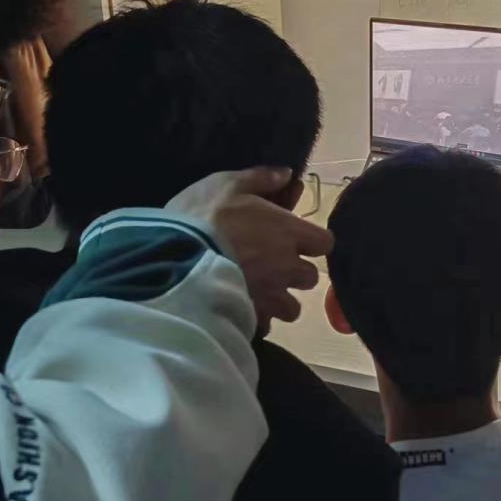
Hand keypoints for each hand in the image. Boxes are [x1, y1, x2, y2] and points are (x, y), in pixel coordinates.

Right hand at [167, 168, 333, 327]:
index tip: (296, 237)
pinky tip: (243, 310)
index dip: (313, 240)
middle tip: (273, 265)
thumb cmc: (204, 214)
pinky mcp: (251, 318)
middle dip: (296, 272)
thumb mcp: (227, 183)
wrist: (175, 258)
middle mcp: (287, 267)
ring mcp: (270, 296)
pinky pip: (265, 326)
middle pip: (310, 277)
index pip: (325, 242)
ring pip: (292, 308)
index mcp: (288, 232)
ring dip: (281, 301)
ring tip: (260, 293)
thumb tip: (287, 174)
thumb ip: (260, 179)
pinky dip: (258, 321)